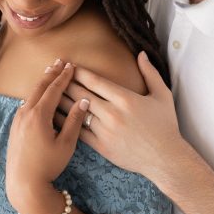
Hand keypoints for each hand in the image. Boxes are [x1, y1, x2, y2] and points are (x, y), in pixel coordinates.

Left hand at [6, 59, 89, 209]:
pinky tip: (38, 93)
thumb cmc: (48, 165)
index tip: (71, 66)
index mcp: (39, 115)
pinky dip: (35, 93)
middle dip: (52, 73)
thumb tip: (84, 101)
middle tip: (60, 61)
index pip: (54, 89)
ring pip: (31, 93)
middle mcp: (25, 112)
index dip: (64, 76)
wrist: (23, 184)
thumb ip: (74, 120)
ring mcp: (18, 119)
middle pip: (40, 86)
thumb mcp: (66, 144)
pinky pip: (25, 102)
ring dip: (42, 82)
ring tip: (50, 72)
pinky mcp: (14, 126)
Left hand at [55, 51, 181, 178]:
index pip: (94, 80)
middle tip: (53, 72)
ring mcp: (105, 131)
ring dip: (60, 99)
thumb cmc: (165, 125)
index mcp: (125, 98)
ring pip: (76, 111)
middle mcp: (112, 113)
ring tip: (47, 90)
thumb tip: (141, 53)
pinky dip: (64, 122)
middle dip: (65, 81)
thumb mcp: (162, 95)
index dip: (78, 72)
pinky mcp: (101, 146)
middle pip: (81, 93)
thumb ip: (150, 72)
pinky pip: (77, 131)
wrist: (166, 159)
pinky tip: (54, 115)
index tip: (68, 65)